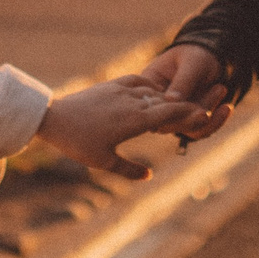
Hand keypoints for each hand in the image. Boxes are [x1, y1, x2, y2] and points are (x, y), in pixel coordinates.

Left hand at [37, 77, 211, 180]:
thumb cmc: (78, 143)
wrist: (54, 117)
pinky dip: (149, 86)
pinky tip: (153, 90)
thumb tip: (149, 176)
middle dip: (185, 105)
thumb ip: (129, 169)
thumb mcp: (104, 161)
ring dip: (167, 97)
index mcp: (135, 120)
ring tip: (178, 104)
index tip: (205, 115)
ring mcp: (122, 90)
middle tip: (201, 108)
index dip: (190, 114)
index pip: (171, 113)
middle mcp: (132, 101)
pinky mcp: (111, 84)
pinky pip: (138, 81)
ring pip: (153, 91)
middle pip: (166, 100)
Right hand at [134, 43, 236, 140]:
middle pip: (168, 122)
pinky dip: (216, 121)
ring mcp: (175, 114)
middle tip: (205, 111)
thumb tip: (171, 100)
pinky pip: (201, 129)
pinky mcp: (190, 120)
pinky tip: (226, 107)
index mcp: (149, 85)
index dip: (168, 111)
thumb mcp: (190, 62)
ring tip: (220, 88)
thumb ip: (182, 81)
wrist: (210, 57)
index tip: (188, 106)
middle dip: (190, 118)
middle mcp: (159, 103)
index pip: (152, 105)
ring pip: (187, 127)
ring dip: (206, 113)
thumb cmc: (195, 54)